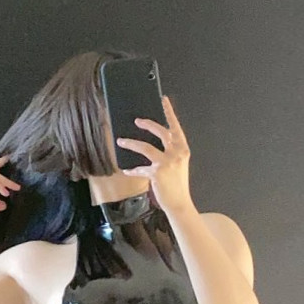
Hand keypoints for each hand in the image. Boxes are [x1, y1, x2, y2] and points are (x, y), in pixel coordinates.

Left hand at [115, 94, 193, 216]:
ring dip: (131, 143)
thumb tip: (151, 143)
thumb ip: (169, 152)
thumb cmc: (177, 186)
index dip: (169, 112)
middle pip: (160, 131)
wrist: (180, 204)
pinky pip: (140, 168)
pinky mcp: (157, 173)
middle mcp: (176, 153)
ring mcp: (167, 162)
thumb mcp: (178, 165)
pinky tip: (126, 170)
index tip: (163, 100)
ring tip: (121, 141)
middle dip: (147, 124)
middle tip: (136, 120)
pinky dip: (133, 170)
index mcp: (183, 149)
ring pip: (145, 147)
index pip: (176, 127)